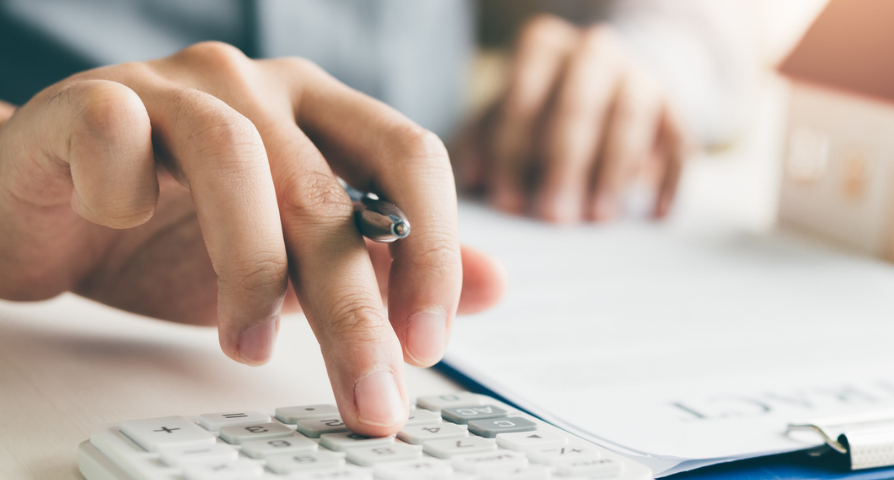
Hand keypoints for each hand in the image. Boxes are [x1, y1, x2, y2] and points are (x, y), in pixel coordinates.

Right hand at [0, 42, 505, 435]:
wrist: (47, 211)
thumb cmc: (176, 233)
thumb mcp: (298, 260)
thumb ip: (389, 266)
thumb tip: (495, 286)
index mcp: (322, 110)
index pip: (410, 157)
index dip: (432, 250)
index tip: (428, 346)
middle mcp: (259, 85)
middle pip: (326, 189)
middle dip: (353, 308)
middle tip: (368, 395)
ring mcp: (174, 85)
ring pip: (237, 163)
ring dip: (249, 270)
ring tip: (250, 348)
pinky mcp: (91, 99)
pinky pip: (121, 136)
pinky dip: (127, 195)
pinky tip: (123, 229)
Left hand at [454, 15, 692, 222]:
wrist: (612, 87)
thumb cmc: (543, 112)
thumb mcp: (507, 118)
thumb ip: (482, 143)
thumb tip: (469, 179)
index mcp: (543, 48)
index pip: (524, 93)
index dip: (512, 151)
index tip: (507, 203)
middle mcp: (594, 52)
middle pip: (579, 104)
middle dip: (565, 164)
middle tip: (555, 218)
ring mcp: (640, 77)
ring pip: (631, 117)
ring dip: (614, 170)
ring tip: (598, 219)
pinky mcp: (677, 109)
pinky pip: (680, 142)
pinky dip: (669, 180)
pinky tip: (654, 216)